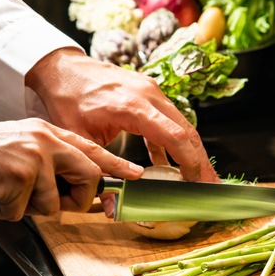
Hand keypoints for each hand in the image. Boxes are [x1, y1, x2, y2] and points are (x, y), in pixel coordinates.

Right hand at [0, 118, 142, 220]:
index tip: (137, 175)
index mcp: (48, 133)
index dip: (116, 165)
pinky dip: (5, 211)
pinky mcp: (18, 176)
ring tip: (4, 191)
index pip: (91, 149)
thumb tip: (74, 194)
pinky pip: (22, 213)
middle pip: (88, 177)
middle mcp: (46, 141)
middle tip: (52, 203)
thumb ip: (50, 165)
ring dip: (27, 208)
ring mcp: (34, 157)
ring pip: (53, 205)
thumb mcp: (21, 148)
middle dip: (76, 201)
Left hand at [26, 48, 218, 182]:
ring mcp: (150, 90)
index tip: (197, 182)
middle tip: (212, 186)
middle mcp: (148, 94)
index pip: (174, 135)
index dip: (190, 161)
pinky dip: (171, 140)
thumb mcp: (80, 139)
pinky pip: (167, 118)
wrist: (62, 68)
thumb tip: (111, 207)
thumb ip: (100, 171)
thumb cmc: (67, 99)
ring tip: (198, 177)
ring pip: (181, 123)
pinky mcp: (147, 92)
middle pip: (186, 129)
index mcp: (133, 106)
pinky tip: (168, 163)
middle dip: (201, 160)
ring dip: (190, 150)